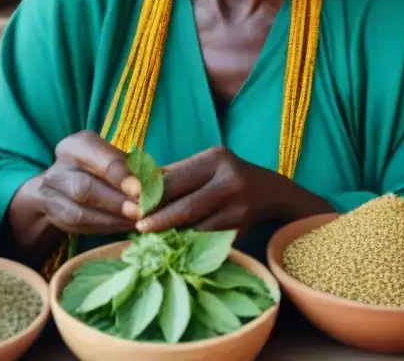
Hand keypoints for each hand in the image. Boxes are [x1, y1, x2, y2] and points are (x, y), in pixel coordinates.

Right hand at [38, 131, 142, 234]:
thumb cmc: (100, 168)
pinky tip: (124, 227)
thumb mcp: (114, 158)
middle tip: (142, 212)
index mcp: (76, 146)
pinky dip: (106, 228)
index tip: (141, 190)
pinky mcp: (55, 215)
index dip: (119, 174)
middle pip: (85, 188)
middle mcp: (59, 167)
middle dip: (116, 202)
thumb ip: (134, 168)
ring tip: (137, 222)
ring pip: (79, 211)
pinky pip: (80, 226)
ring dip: (112, 219)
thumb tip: (162, 181)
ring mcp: (52, 193)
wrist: (65, 185)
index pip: (96, 156)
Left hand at [135, 147, 275, 234]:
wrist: (269, 192)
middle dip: (160, 219)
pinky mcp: (242, 230)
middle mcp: (230, 181)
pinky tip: (175, 245)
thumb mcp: (205, 165)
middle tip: (140, 227)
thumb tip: (137, 185)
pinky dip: (189, 243)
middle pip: (186, 206)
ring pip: (197, 227)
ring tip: (152, 239)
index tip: (134, 207)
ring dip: (172, 235)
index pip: (176, 180)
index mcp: (216, 159)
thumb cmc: (226, 175)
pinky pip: (208, 240)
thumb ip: (175, 174)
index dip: (152, 196)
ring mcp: (239, 208)